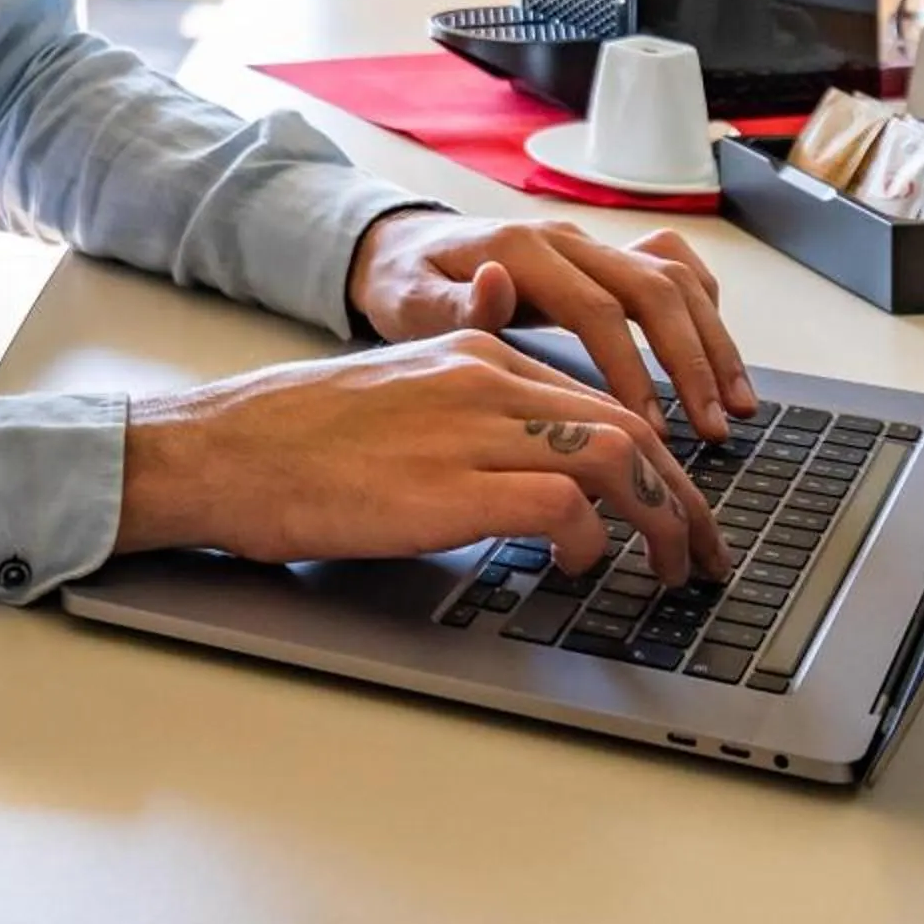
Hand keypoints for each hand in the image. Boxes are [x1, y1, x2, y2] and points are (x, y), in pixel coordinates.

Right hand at [116, 330, 731, 583]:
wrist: (218, 450)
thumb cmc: (289, 441)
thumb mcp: (394, 402)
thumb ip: (465, 418)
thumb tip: (528, 473)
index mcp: (471, 353)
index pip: (600, 401)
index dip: (659, 463)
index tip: (680, 512)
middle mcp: (481, 379)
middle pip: (629, 426)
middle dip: (685, 498)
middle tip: (705, 554)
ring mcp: (466, 429)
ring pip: (616, 455)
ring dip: (660, 520)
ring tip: (666, 571)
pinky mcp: (446, 485)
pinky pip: (560, 502)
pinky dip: (588, 537)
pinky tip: (575, 565)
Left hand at [345, 210, 755, 440]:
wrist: (399, 245)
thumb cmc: (404, 284)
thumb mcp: (408, 302)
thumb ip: (453, 307)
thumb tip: (496, 286)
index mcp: (518, 252)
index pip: (597, 309)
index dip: (632, 370)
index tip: (651, 431)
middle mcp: (564, 241)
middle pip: (654, 288)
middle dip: (693, 360)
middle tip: (713, 429)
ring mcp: (589, 244)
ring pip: (675, 277)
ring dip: (713, 342)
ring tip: (735, 407)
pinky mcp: (602, 257)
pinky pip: (672, 268)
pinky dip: (704, 311)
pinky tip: (719, 359)